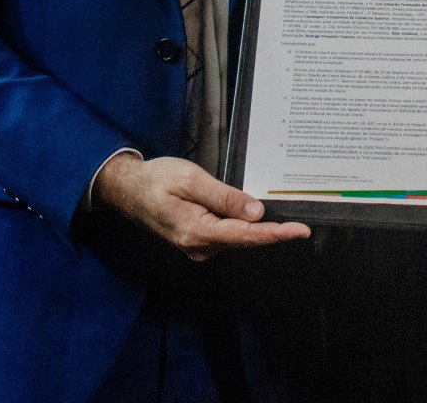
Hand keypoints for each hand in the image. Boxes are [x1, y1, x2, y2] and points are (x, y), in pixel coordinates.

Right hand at [93, 153, 307, 259]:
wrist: (126, 189)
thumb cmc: (155, 180)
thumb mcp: (192, 179)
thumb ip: (225, 197)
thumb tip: (256, 212)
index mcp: (196, 231)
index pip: (246, 236)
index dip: (277, 233)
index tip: (301, 230)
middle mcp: (198, 247)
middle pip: (245, 239)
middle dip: (271, 229)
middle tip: (299, 219)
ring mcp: (196, 247)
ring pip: (236, 237)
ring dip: (254, 225)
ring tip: (268, 210)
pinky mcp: (196, 242)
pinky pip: (226, 235)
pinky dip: (240, 224)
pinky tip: (246, 211)